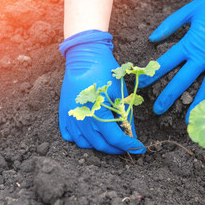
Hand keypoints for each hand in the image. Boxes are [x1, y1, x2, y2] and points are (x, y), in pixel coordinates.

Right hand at [59, 30, 144, 153]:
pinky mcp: (64, 114)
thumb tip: (131, 133)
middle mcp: (83, 119)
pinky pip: (71, 136)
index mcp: (98, 113)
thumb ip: (125, 115)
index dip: (129, 145)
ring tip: (110, 140)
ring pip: (86, 144)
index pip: (115, 138)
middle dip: (116, 148)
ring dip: (100, 146)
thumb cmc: (105, 71)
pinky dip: (82, 140)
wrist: (84, 56)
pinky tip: (92, 135)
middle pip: (101, 145)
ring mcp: (71, 118)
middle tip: (127, 146)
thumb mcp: (120, 93)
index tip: (139, 148)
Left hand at [139, 0, 204, 122]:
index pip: (166, 63)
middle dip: (167, 97)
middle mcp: (203, 57)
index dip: (152, 75)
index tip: (141, 85)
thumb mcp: (190, 10)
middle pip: (181, 82)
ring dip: (195, 106)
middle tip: (157, 111)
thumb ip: (170, 24)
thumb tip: (152, 38)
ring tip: (188, 121)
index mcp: (190, 43)